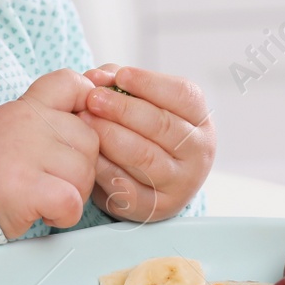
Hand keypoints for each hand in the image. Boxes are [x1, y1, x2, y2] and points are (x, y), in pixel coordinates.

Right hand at [0, 69, 99, 238]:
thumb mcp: (8, 129)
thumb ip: (42, 121)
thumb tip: (88, 117)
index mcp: (25, 107)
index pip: (71, 83)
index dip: (87, 104)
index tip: (79, 129)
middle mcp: (28, 123)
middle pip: (90, 139)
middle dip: (81, 169)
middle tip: (53, 181)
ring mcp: (27, 153)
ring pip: (85, 173)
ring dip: (72, 194)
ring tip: (43, 198)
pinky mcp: (27, 188)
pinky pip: (72, 201)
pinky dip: (64, 215)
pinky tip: (43, 214)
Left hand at [79, 65, 214, 223]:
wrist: (143, 181)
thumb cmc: (140, 130)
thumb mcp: (136, 102)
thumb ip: (117, 82)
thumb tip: (96, 77)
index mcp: (199, 119)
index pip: (183, 96)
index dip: (150, 83)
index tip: (120, 76)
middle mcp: (198, 152)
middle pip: (162, 125)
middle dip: (123, 109)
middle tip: (93, 99)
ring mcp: (181, 183)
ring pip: (146, 157)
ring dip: (111, 136)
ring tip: (84, 120)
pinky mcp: (157, 208)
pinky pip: (128, 186)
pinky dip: (104, 168)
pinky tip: (88, 153)